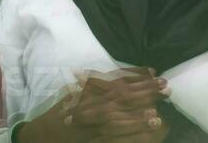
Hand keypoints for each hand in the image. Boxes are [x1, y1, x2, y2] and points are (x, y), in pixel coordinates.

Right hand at [16, 68, 168, 141]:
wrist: (41, 136)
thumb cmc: (59, 112)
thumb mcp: (73, 93)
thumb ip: (93, 83)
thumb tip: (120, 75)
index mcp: (86, 94)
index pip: (115, 82)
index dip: (135, 76)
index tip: (153, 72)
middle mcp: (89, 109)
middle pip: (120, 99)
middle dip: (144, 93)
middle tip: (165, 88)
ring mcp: (91, 129)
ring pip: (117, 122)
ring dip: (138, 118)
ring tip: (158, 114)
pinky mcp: (95, 142)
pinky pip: (113, 140)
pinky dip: (129, 137)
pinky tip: (144, 136)